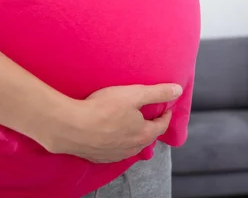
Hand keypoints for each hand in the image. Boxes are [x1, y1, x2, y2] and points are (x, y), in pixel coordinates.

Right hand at [43, 83, 182, 162]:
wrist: (69, 126)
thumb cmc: (103, 108)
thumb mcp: (134, 94)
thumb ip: (158, 92)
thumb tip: (178, 90)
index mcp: (143, 134)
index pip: (161, 126)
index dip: (165, 115)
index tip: (166, 108)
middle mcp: (131, 148)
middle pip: (147, 137)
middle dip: (151, 126)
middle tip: (150, 115)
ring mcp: (114, 155)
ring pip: (131, 145)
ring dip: (134, 135)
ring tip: (131, 124)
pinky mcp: (98, 157)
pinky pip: (114, 150)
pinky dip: (118, 142)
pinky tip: (112, 135)